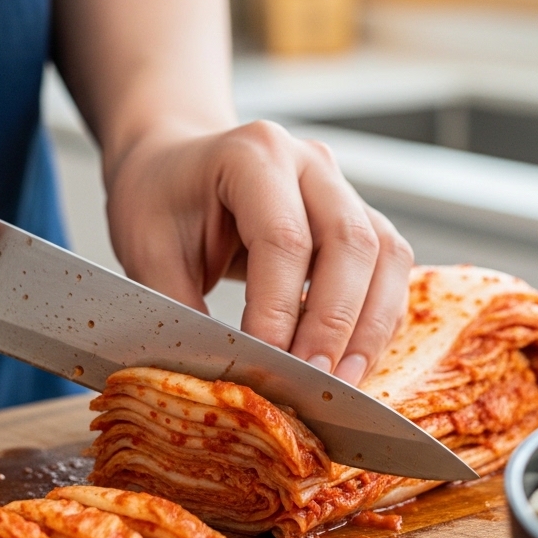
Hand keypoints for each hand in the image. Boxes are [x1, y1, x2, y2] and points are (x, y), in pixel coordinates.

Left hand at [104, 120, 413, 384]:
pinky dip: (378, 319)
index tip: (270, 365)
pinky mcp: (361, 219)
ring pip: (384, 256)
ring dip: (370, 326)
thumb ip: (180, 311)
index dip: (280, 309)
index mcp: (253, 155)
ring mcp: (343, 188)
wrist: (174, 165)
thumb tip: (218, 376)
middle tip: (314, 382)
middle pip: (350, 243)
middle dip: (335, 324)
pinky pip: (389, 269)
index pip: (283, 238)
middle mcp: (310, 164)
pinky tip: (355, 358)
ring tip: (344, 382)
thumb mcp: (148, 252)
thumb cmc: (160, 201)